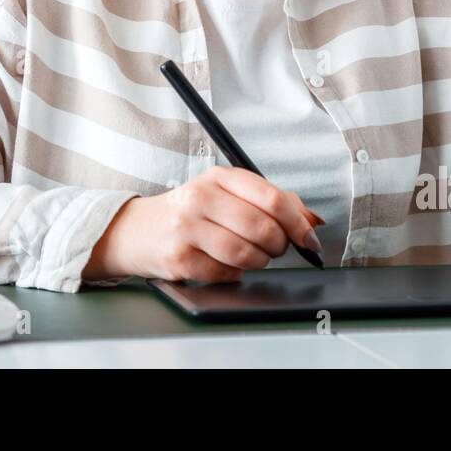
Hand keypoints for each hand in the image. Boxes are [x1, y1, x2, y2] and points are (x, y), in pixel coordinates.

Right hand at [84, 166, 324, 283]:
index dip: (298, 222)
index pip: (271, 197)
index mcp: (218, 177)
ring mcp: (187, 229)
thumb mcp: (225, 194)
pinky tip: (227, 263)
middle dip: (280, 245)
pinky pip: (226, 273)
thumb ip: (270, 202)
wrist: (137, 231)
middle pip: (262, 228)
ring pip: (246, 254)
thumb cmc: (189, 212)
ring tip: (254, 257)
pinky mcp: (179, 258)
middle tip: (278, 249)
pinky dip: (236, 273)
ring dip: (260, 262)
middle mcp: (200, 198)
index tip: (310, 238)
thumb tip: (313, 220)